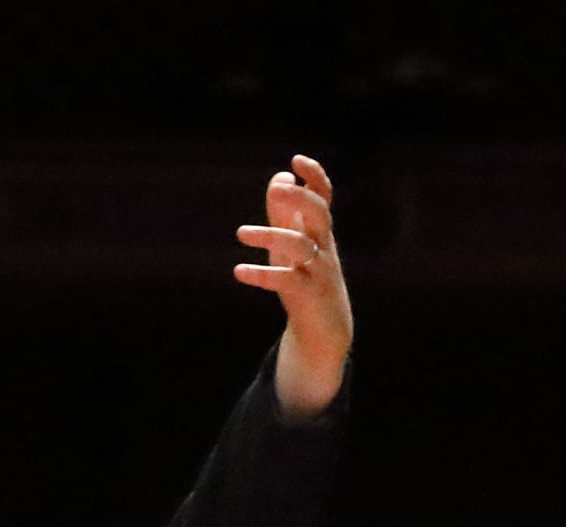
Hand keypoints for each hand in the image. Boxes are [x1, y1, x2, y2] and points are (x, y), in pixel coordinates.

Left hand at [240, 156, 351, 421]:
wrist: (325, 326)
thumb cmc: (306, 276)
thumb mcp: (295, 241)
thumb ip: (285, 211)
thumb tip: (280, 176)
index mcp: (320, 230)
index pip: (324, 196)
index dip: (315, 176)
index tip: (296, 161)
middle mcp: (323, 246)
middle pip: (320, 214)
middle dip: (299, 198)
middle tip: (275, 190)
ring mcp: (318, 270)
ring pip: (300, 246)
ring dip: (271, 235)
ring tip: (241, 233)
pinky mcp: (308, 294)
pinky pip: (287, 280)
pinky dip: (262, 275)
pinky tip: (239, 272)